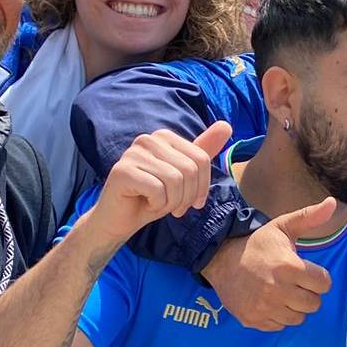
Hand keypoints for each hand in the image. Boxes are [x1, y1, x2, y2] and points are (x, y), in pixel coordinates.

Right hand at [82, 122, 229, 245]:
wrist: (121, 220)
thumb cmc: (153, 198)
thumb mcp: (184, 177)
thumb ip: (203, 152)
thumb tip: (226, 125)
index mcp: (164, 137)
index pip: (201, 159)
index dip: (202, 187)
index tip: (191, 202)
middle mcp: (148, 139)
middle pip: (190, 170)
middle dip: (186, 197)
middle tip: (173, 207)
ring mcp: (133, 153)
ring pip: (175, 181)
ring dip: (171, 202)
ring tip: (157, 204)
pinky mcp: (123, 171)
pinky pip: (158, 190)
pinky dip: (156, 205)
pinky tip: (144, 203)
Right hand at [200, 198, 338, 330]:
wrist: (221, 260)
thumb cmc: (258, 245)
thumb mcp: (283, 227)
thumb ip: (309, 217)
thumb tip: (332, 203)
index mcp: (289, 267)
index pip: (324, 284)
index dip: (318, 277)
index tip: (306, 271)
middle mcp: (278, 290)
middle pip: (314, 304)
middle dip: (308, 293)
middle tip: (295, 283)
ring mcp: (265, 308)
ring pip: (298, 318)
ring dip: (294, 307)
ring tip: (283, 292)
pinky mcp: (254, 319)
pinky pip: (280, 326)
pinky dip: (278, 316)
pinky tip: (270, 301)